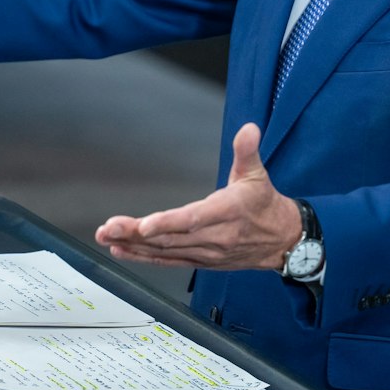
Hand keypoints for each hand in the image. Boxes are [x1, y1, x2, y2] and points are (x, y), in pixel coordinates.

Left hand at [95, 124, 301, 269]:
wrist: (282, 240)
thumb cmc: (264, 204)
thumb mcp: (258, 174)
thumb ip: (248, 151)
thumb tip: (249, 128)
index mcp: (227, 212)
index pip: (193, 219)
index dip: (168, 223)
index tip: (144, 226)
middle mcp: (214, 236)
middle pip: (171, 238)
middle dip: (136, 234)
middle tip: (108, 228)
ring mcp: (206, 252)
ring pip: (165, 251)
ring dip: (134, 246)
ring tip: (107, 237)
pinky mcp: (201, 261)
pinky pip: (169, 261)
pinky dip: (145, 258)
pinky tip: (122, 251)